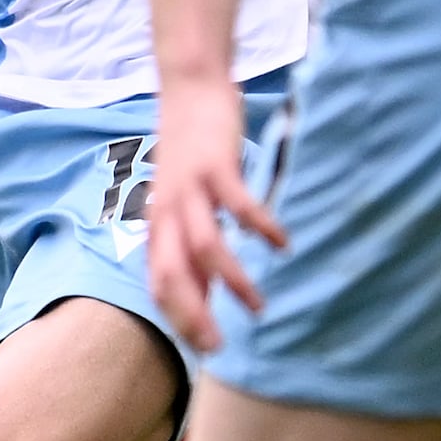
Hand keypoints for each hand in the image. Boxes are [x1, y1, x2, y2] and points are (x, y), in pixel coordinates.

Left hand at [137, 73, 283, 353]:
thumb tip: (205, 293)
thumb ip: (191, 247)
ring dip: (231, 281)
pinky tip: (282, 245)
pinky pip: (238, 205)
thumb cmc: (190, 154)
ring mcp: (190, 190)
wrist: (189, 91)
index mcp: (159, 225)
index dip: (178, 319)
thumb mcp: (184, 204)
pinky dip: (259, 227)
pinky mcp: (216, 166)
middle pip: (171, 274)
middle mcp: (167, 212)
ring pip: (204, 247)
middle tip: (219, 346)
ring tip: (258, 307)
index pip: (160, 284)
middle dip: (193, 314)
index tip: (202, 350)